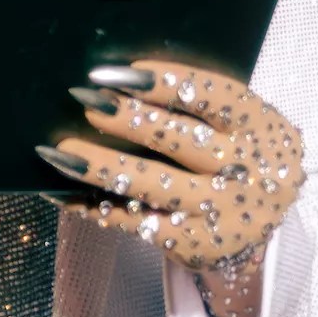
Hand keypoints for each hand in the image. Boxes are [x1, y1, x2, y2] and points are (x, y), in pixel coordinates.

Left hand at [40, 59, 306, 316]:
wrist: (259, 223)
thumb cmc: (231, 151)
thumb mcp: (234, 122)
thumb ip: (193, 101)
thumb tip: (113, 78)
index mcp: (261, 126)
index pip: (213, 95)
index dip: (163, 80)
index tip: (112, 71)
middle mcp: (248, 171)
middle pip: (179, 140)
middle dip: (126, 118)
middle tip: (82, 99)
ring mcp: (224, 213)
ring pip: (151, 185)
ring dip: (99, 166)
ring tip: (57, 151)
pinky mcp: (198, 245)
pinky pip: (135, 224)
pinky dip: (93, 206)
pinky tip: (60, 192)